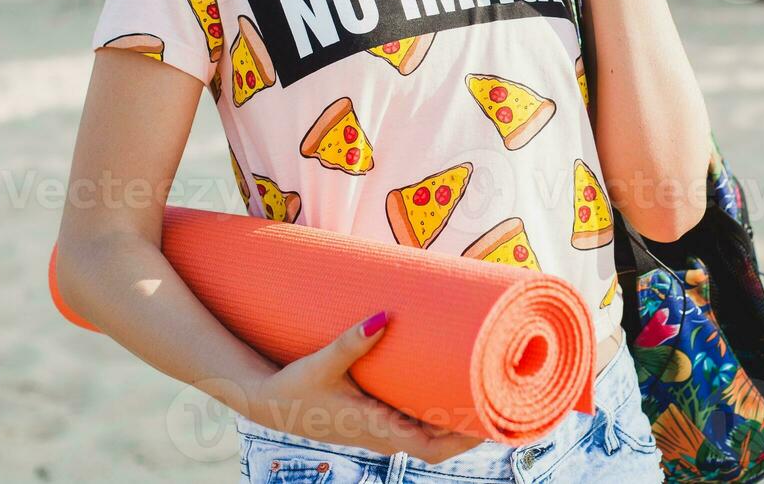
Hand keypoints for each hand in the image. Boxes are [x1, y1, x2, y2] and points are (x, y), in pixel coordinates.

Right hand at [237, 312, 485, 463]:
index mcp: (373, 429)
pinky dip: (434, 415)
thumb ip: (352, 340)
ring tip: (483, 395)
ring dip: (453, 424)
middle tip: (496, 401)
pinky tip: (449, 393)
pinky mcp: (373, 420)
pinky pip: (413, 425)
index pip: (427, 447)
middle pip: (436, 446)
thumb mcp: (321, 362)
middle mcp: (380, 435)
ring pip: (426, 438)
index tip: (486, 422)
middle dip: (467, 431)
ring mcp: (378, 430)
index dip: (460, 439)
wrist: (267, 402)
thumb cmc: (294, 386)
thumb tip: (383, 317)